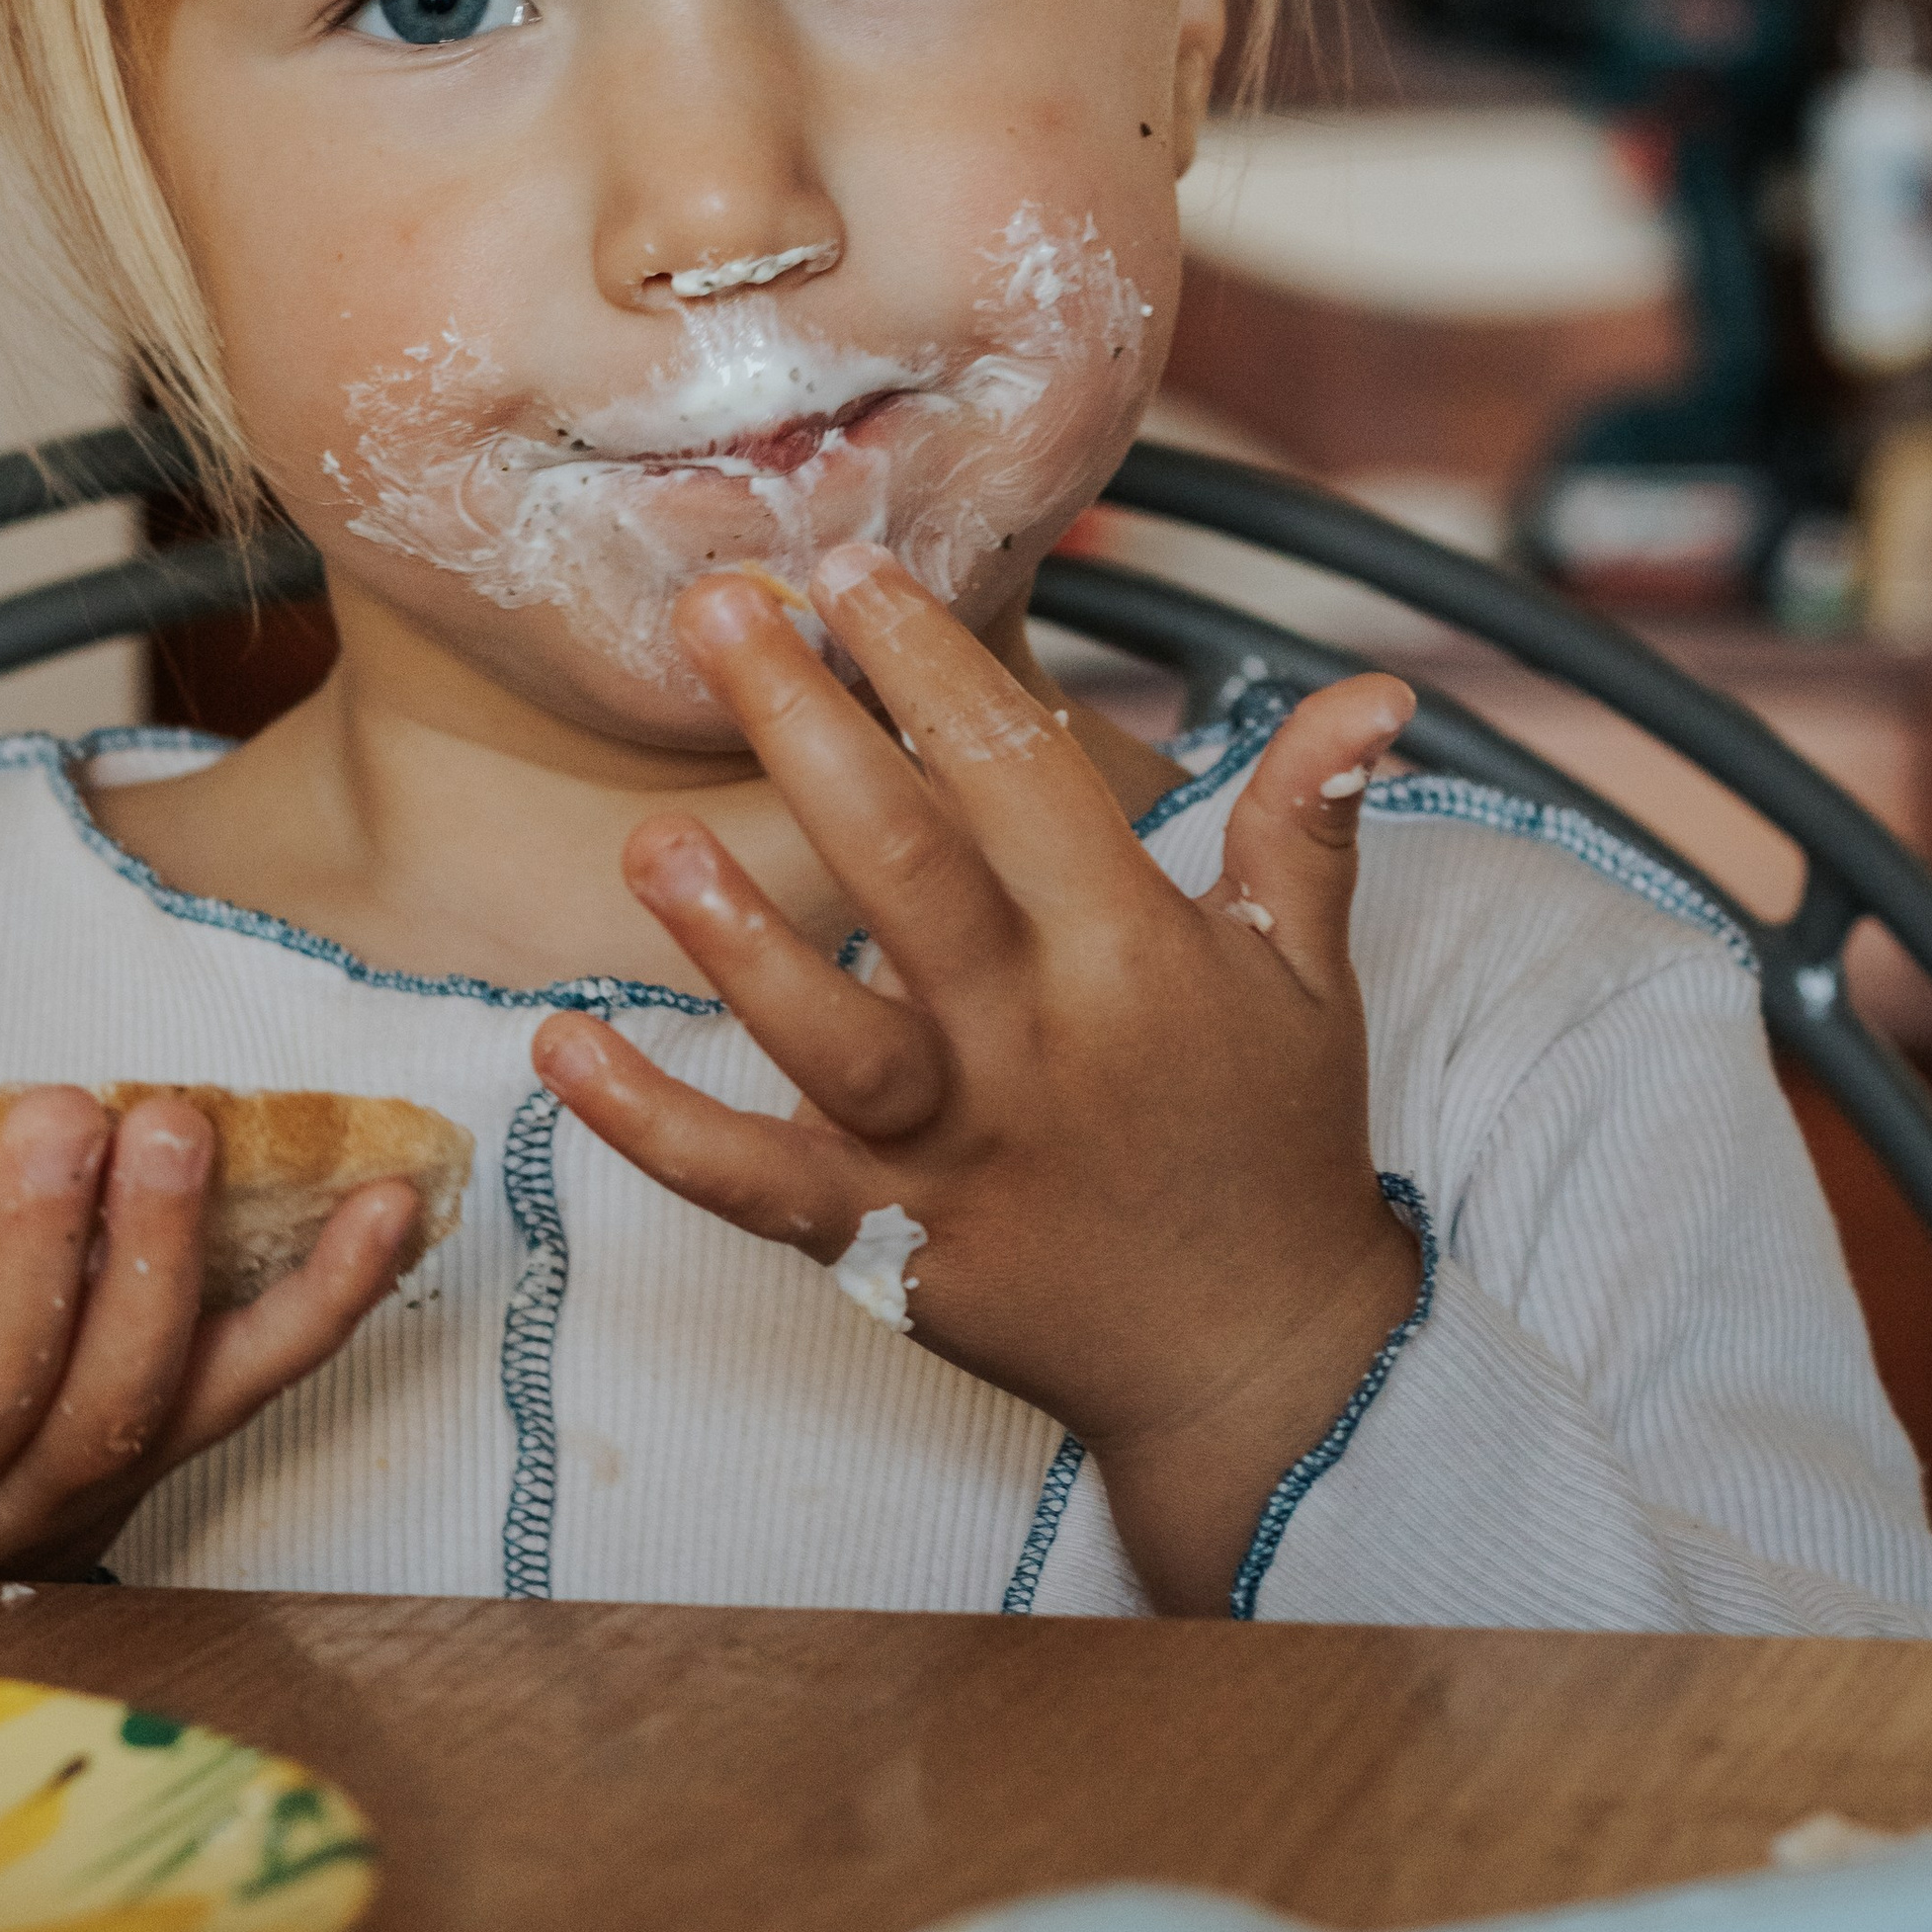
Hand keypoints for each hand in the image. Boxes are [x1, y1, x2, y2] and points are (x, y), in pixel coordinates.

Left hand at [533, 545, 1419, 1612]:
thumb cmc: (1274, 1143)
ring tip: (650, 838)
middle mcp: (1037, 1046)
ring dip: (735, 939)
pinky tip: (562, 1049)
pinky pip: (752, 1189)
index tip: (850, 566)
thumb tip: (1369, 688)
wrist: (1260, 1365)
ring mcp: (953, 1153)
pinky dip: (653, 1126)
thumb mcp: (1309, 977)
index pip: (1025, 779)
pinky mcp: (886, 1245)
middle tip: (713, 614)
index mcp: (1135, 958)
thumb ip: (1308, 822)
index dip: (934, 665)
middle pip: (910, 872)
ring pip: (831, 1039)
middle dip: (809, 731)